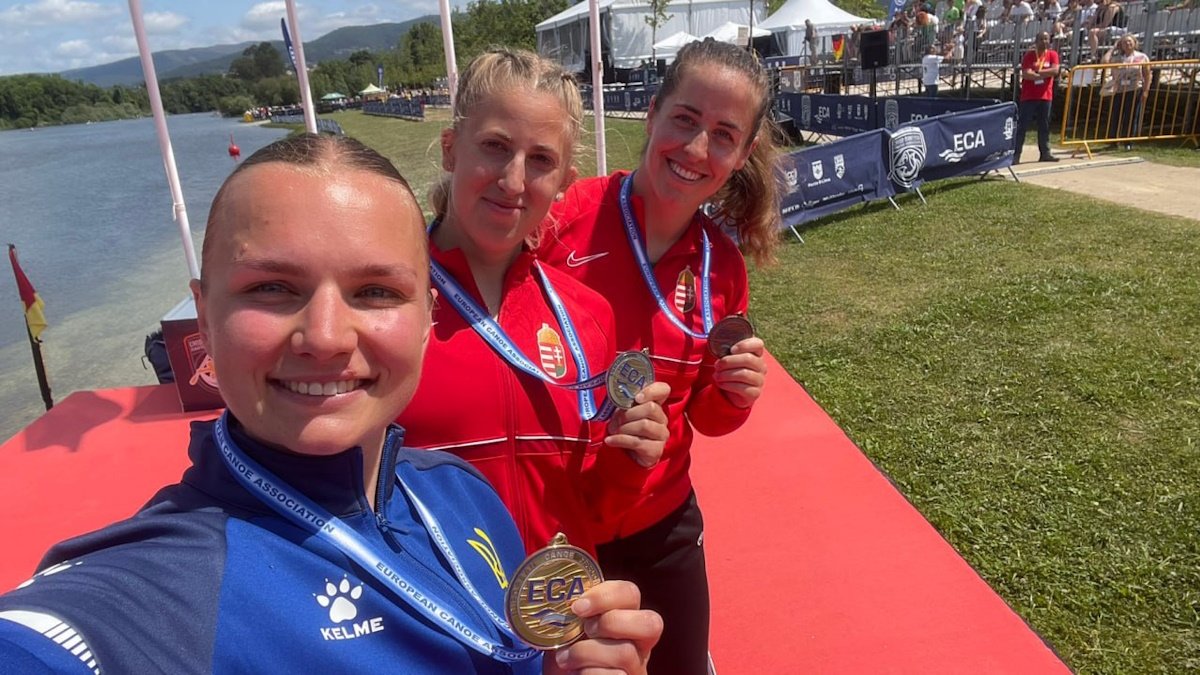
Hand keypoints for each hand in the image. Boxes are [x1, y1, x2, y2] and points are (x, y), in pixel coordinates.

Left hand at [545, 580, 661, 674]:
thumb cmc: (568, 654)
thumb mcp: (571, 629)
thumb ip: (575, 612)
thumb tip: (560, 594)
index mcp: (626, 618)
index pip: (630, 593)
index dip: (604, 596)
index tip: (577, 606)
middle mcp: (640, 643)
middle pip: (649, 621)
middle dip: (611, 622)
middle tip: (586, 630)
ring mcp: (637, 667)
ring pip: (626, 652)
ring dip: (587, 653)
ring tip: (566, 658)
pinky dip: (588, 674)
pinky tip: (577, 674)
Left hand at [605, 381, 669, 467]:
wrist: (629, 456)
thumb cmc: (626, 429)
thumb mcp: (624, 413)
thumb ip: (625, 404)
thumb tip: (618, 398)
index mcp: (656, 405)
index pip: (663, 390)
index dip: (651, 391)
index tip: (637, 398)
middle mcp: (662, 419)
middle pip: (650, 408)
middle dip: (628, 414)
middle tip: (614, 421)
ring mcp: (661, 435)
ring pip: (644, 425)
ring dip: (623, 428)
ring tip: (613, 431)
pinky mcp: (656, 450)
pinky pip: (636, 441)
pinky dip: (619, 440)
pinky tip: (610, 440)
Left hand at [713, 337, 766, 408]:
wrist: (732, 392)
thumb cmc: (730, 371)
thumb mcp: (730, 358)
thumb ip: (729, 351)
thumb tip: (716, 343)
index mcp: (756, 354)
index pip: (758, 344)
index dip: (744, 345)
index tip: (731, 349)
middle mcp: (761, 366)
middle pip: (748, 359)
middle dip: (728, 361)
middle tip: (717, 365)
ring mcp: (760, 380)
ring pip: (744, 373)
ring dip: (725, 374)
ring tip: (716, 375)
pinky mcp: (755, 393)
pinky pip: (741, 387)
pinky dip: (727, 385)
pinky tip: (720, 383)